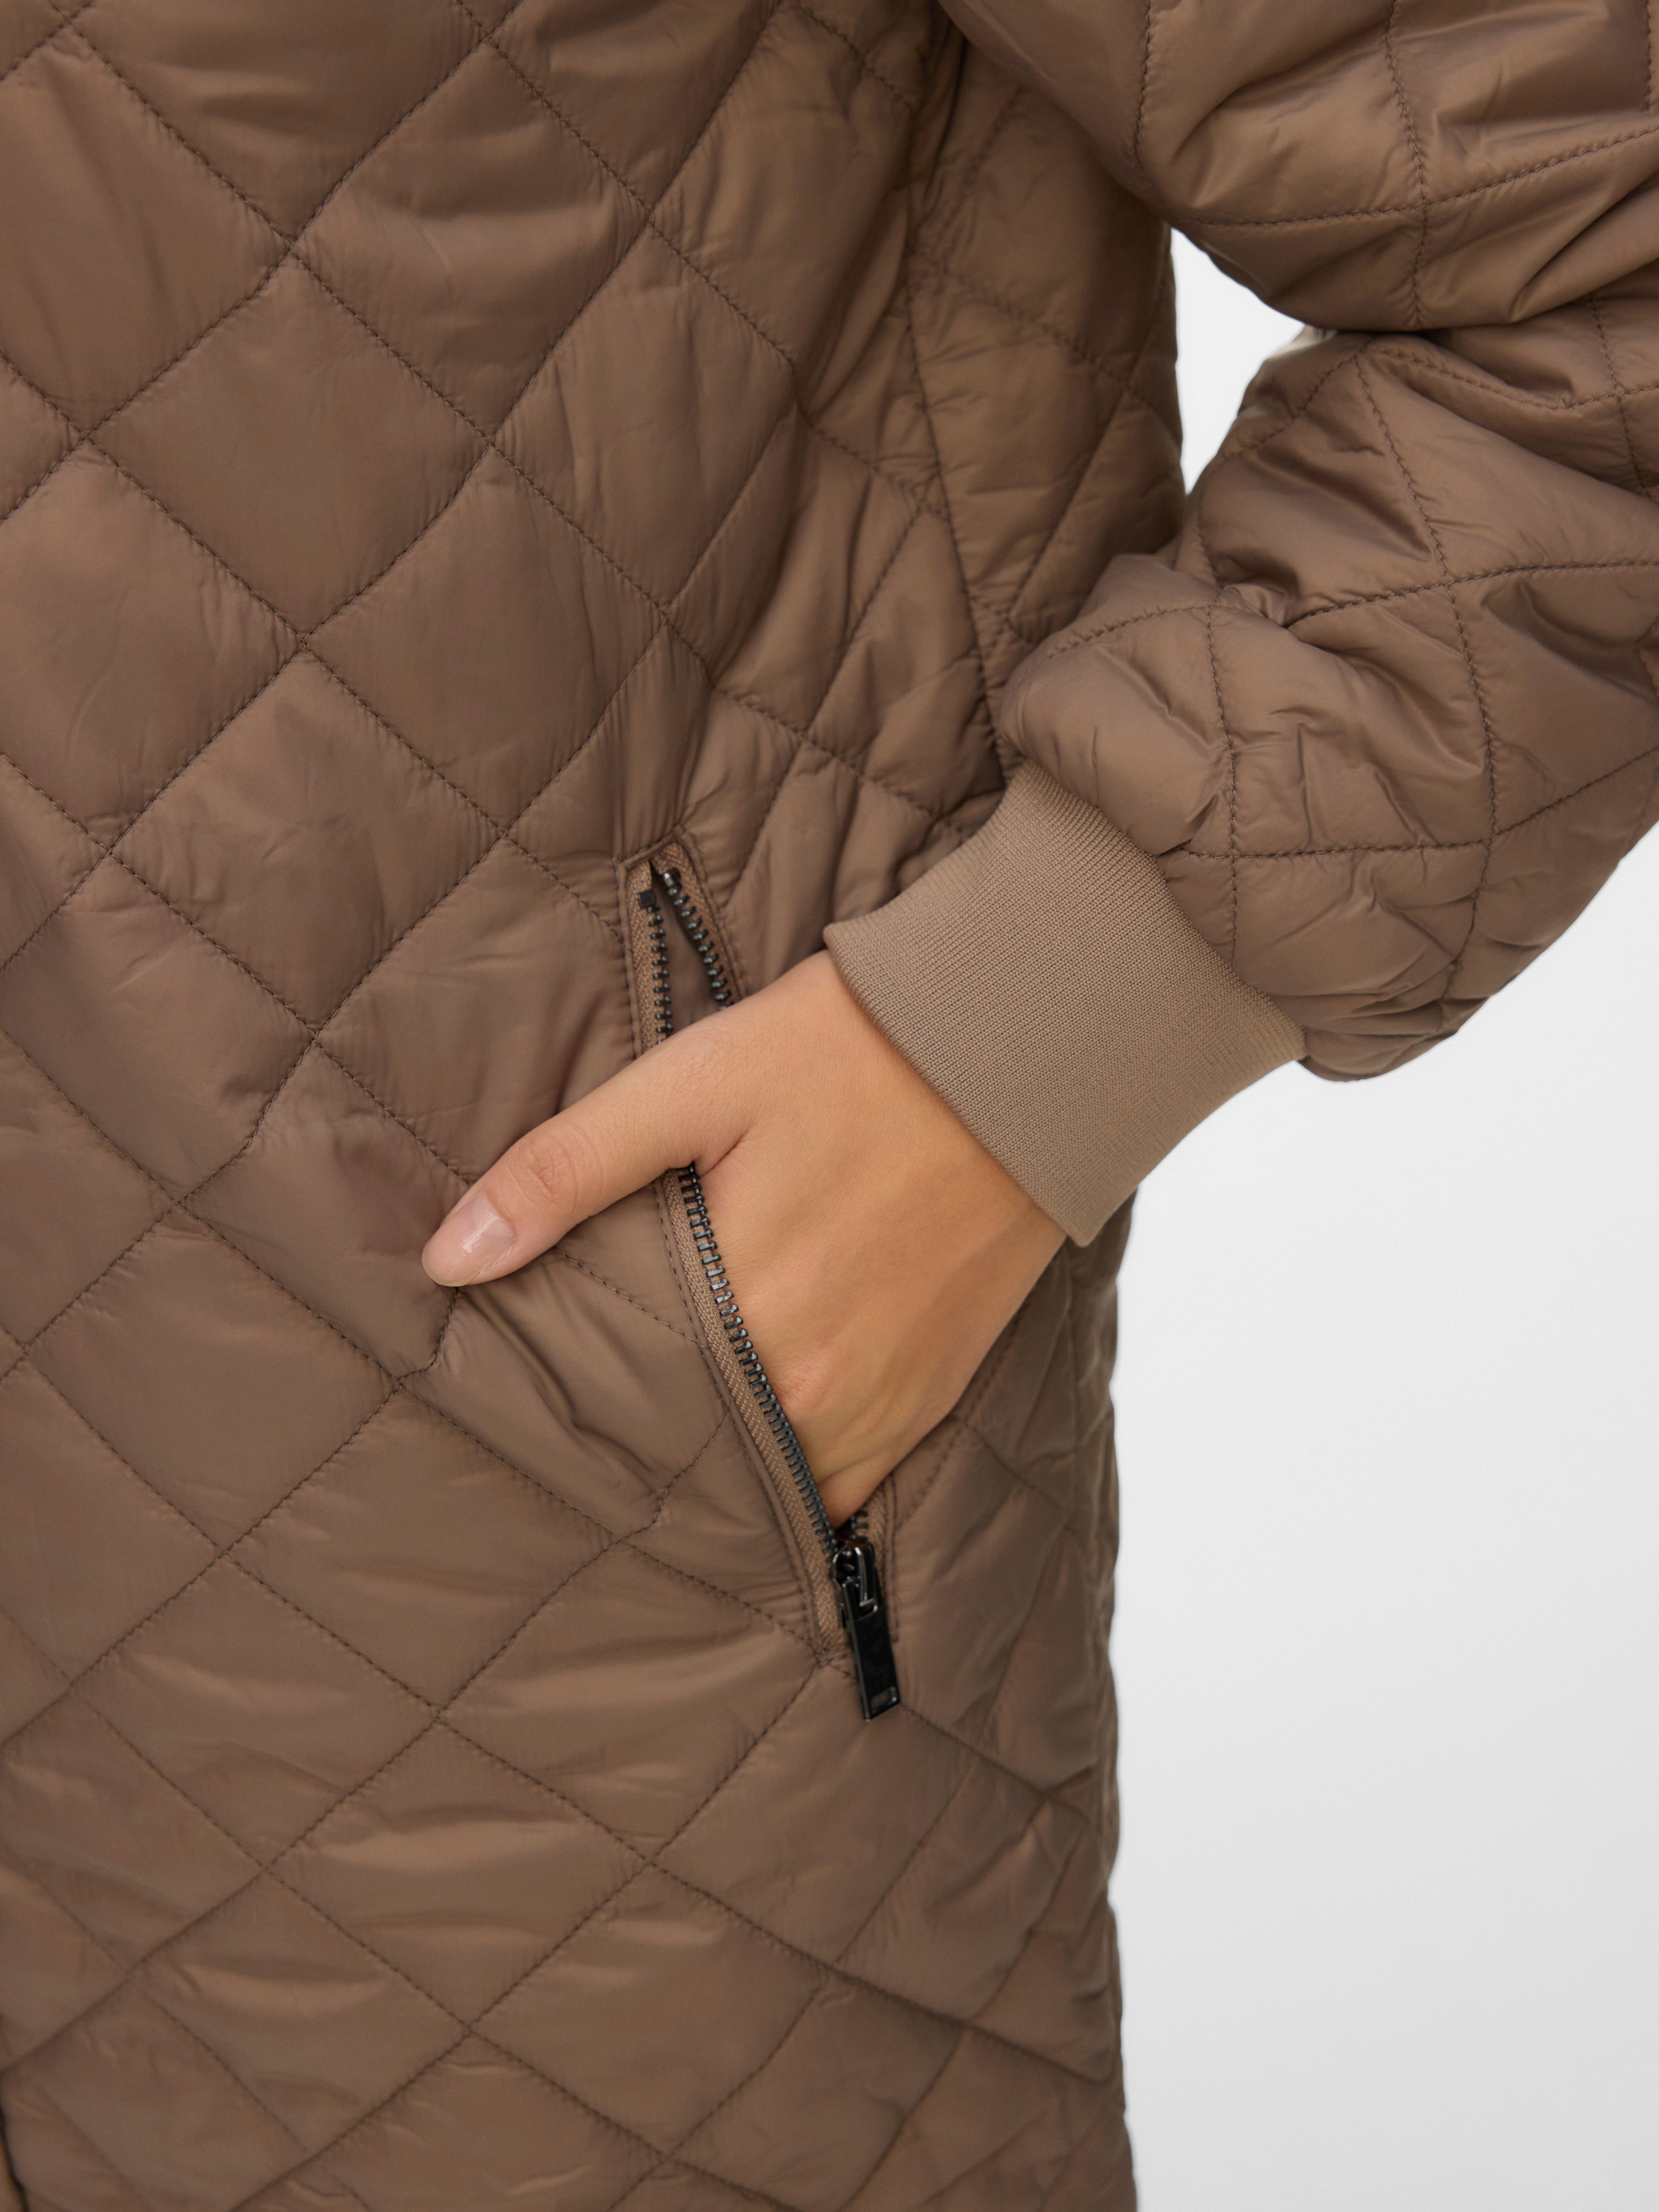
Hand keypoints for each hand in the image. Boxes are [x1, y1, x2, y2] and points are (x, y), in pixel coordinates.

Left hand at [421, 953, 1063, 1522]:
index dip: (567, 1421)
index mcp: (747, 1312)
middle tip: (579, 1439)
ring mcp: (886, 1400)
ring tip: (662, 1446)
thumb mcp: (691, 1083)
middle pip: (694, 1460)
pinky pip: (851, 1482)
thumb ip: (565, 1171)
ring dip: (718, 1474)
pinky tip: (755, 1448)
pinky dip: (799, 1478)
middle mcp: (820, 1383)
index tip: (525, 1419)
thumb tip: (450, 1258)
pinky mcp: (934, 1392)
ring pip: (773, 1487)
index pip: (621, 1416)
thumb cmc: (846, 1051)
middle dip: (637, 1456)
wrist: (1018, 1048)